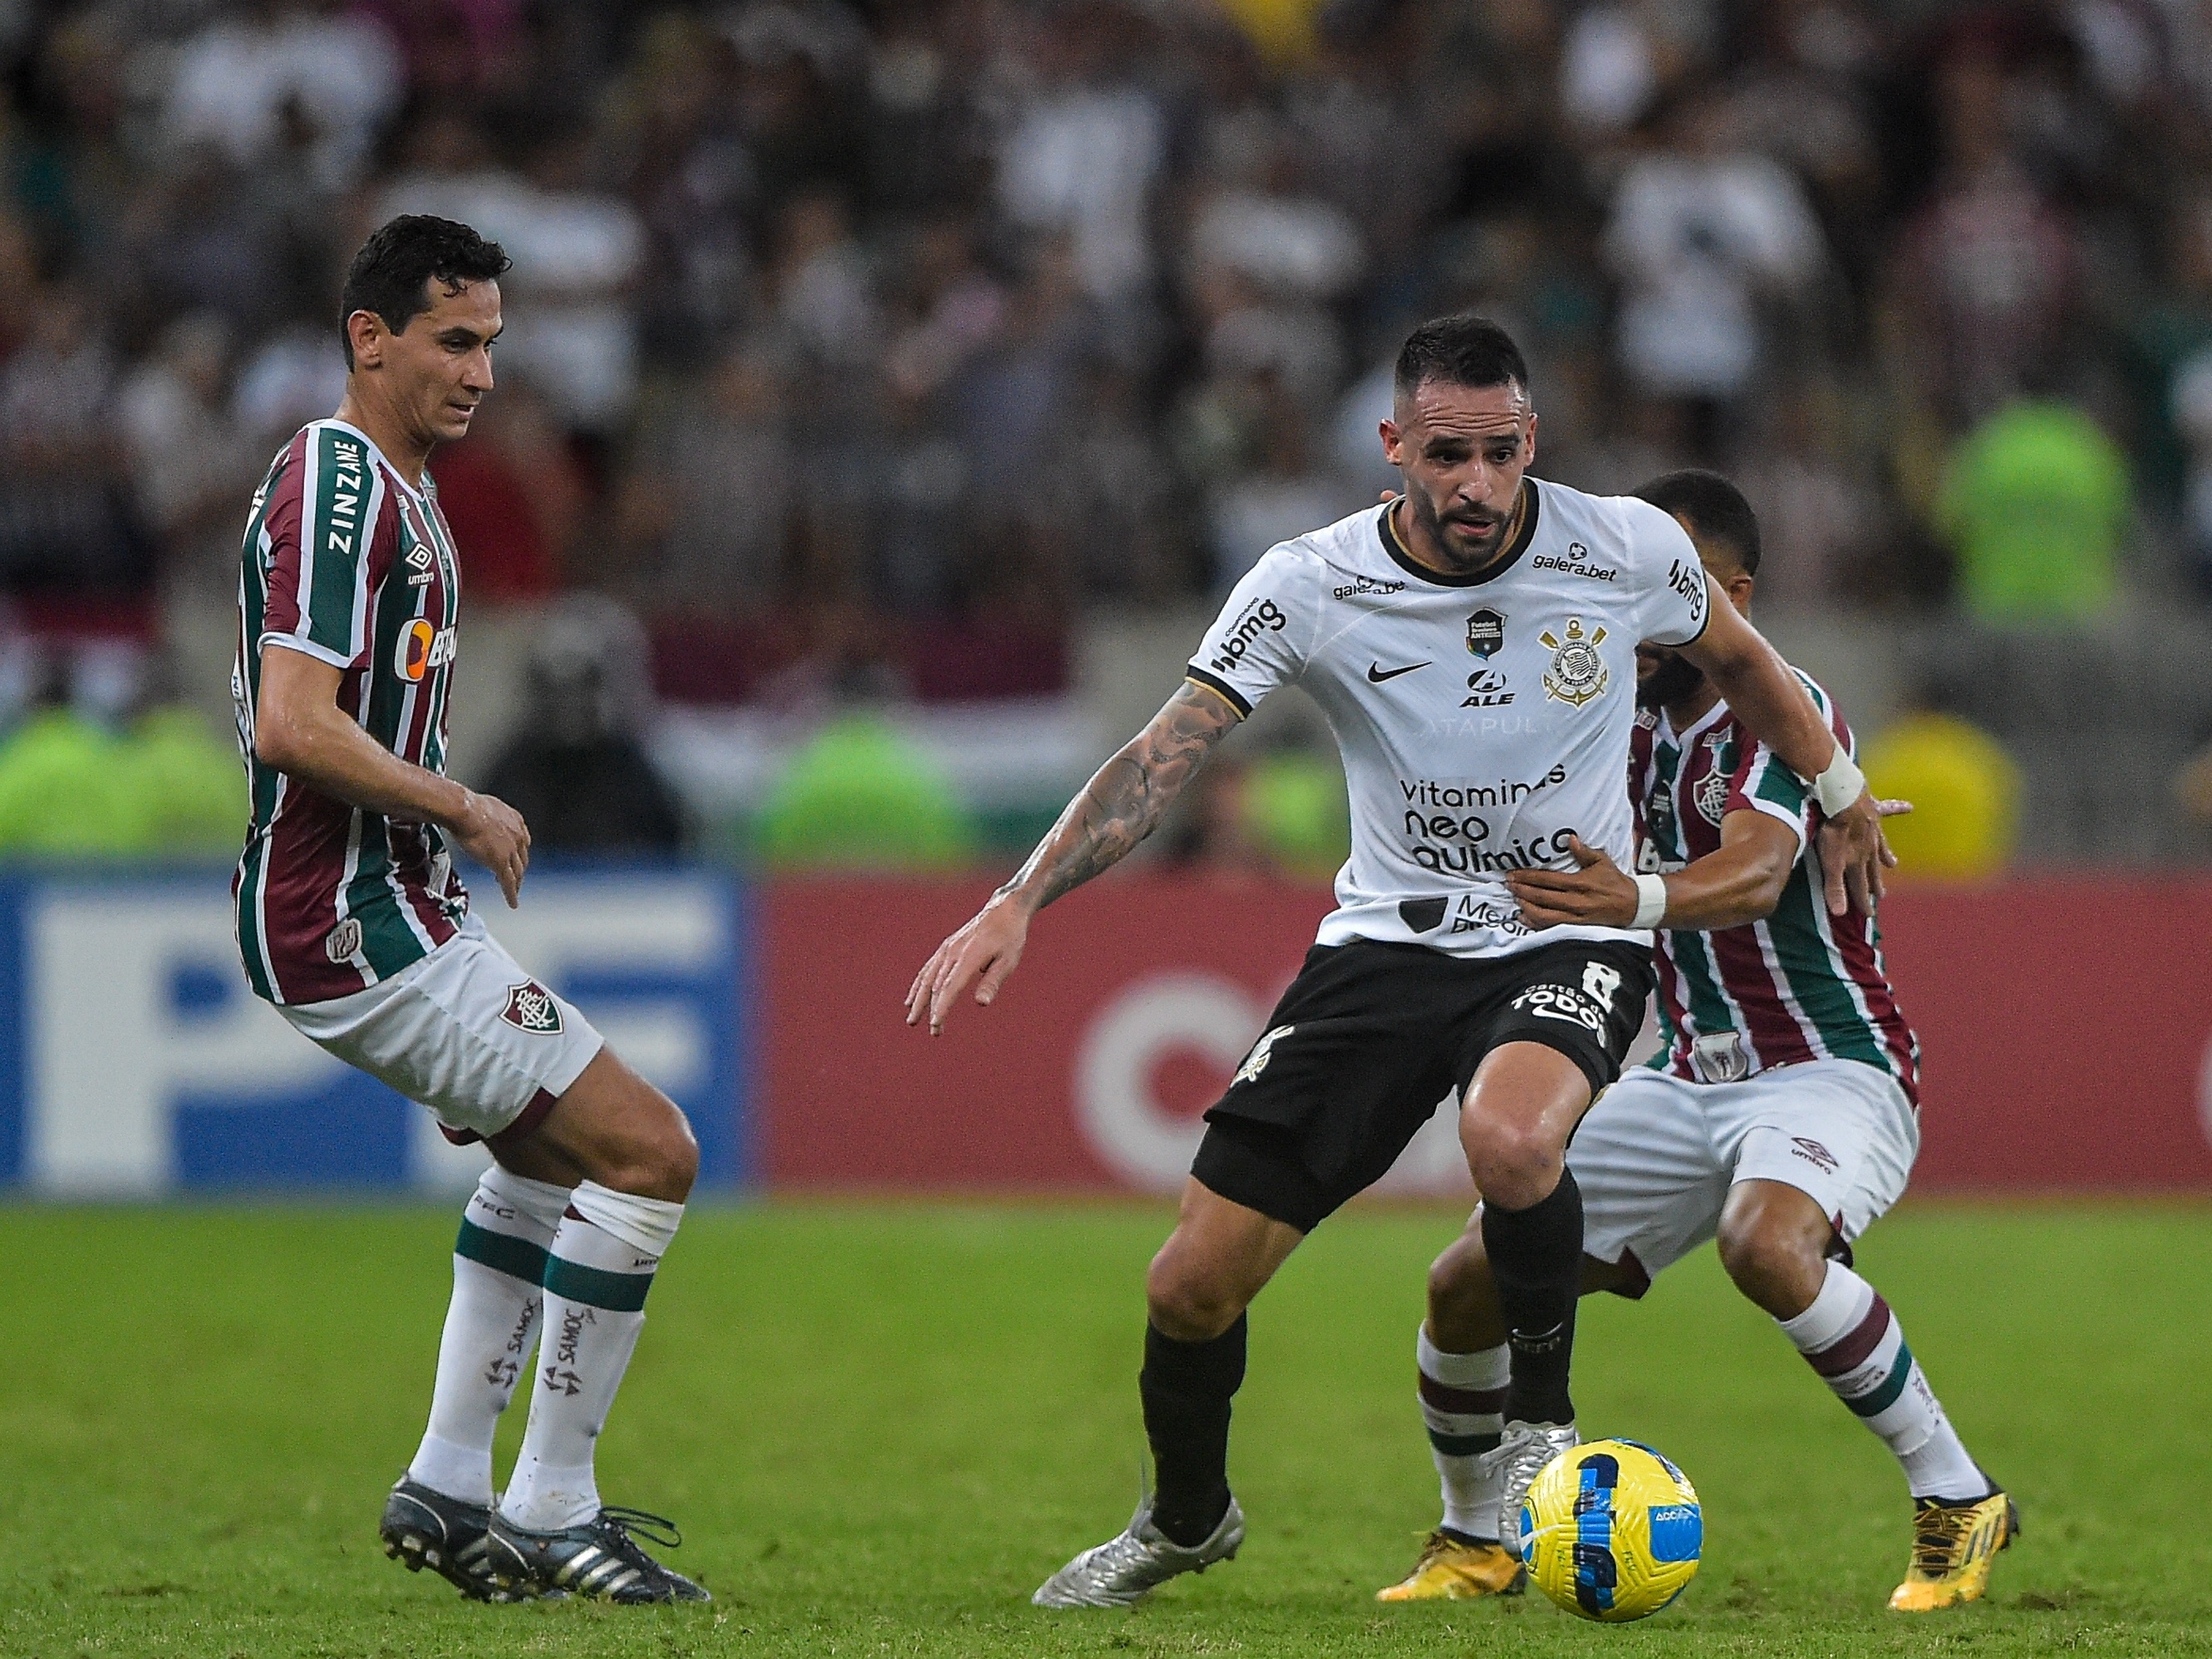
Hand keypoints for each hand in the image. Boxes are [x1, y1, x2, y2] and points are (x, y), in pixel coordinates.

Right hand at [450, 789, 529, 906]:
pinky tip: (512, 903)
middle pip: (522, 858)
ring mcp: (511, 850)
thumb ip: (485, 817)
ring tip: (513, 891)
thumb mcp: (482, 807)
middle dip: (519, 868)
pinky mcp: (501, 862)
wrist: (464, 810)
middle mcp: (517, 835)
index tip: (516, 858)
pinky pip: (508, 882)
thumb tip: (473, 817)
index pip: (522, 840)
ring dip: (516, 883)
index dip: (518, 852)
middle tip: (516, 877)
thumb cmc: (466, 806)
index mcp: (515, 820)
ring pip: (518, 872)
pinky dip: (511, 894)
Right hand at [905, 895, 1030, 1034]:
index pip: (950, 987)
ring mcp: (947, 949)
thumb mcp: (1008, 960)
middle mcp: (953, 952)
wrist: (1004, 910)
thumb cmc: (1010, 938)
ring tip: (912, 1020)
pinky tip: (912, 999)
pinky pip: (928, 969)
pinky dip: (918, 985)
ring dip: (919, 1000)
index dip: (942, 1008)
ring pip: (927, 978)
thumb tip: (981, 1004)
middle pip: (936, 986)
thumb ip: (992, 982)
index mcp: (969, 956)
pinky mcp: (946, 947)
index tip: (936, 1025)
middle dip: (931, 1010)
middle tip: (934, 1033)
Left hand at [1502, 834, 1637, 929]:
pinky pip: (1553, 926)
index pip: (1548, 880)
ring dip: (1527, 907)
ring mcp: (1575, 916)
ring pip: (1545, 915)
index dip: (1528, 877)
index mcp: (1579, 883)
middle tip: (1508, 884)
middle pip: (1542, 897)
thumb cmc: (1616, 882)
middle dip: (1523, 891)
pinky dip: (1536, 923)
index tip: (1514, 874)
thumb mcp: (1602, 862)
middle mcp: (1575, 901)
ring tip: (1514, 899)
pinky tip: (1524, 918)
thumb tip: (1570, 839)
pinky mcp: (1577, 926)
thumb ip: (1584, 851)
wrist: (1633, 905)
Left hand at [1816, 790, 1888, 916]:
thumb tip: (1841, 913)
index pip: (1860, 887)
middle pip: (1871, 870)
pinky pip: (1888, 809)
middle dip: (1874, 883)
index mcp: (1857, 862)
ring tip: (1893, 864)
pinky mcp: (1873, 810)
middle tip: (1881, 895)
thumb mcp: (1831, 863)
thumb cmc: (1835, 832)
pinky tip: (1909, 807)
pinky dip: (1898, 808)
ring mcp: (1873, 829)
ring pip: (1880, 847)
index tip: (1869, 914)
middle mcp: (1869, 849)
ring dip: (1886, 856)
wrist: (1845, 799)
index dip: (1863, 901)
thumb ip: (1835, 887)